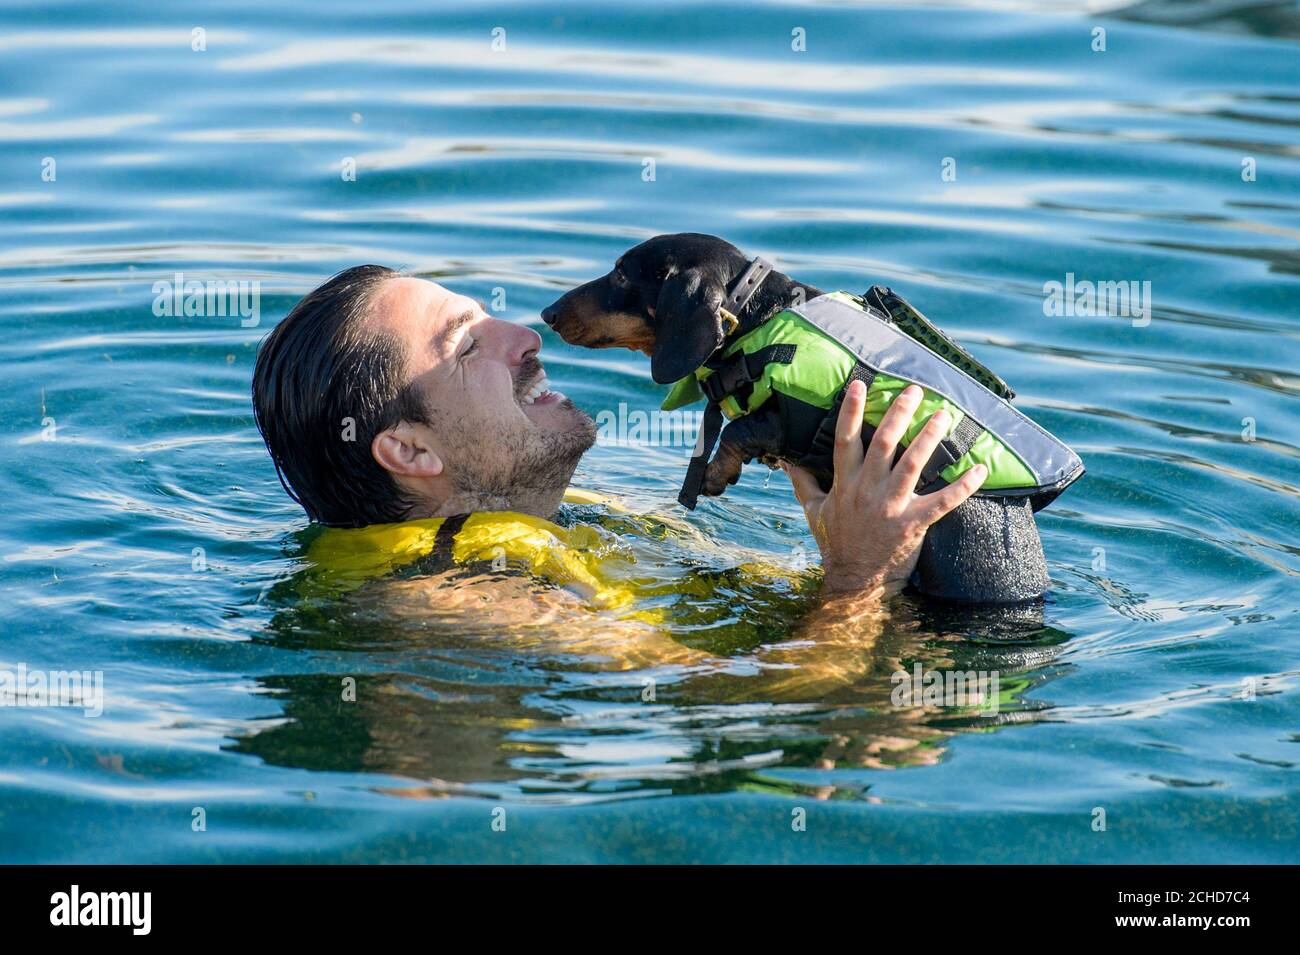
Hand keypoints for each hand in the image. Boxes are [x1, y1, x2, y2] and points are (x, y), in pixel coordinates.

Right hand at [784, 381, 986, 596]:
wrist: (855, 581)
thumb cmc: (836, 543)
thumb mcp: (813, 511)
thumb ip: (802, 482)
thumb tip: (785, 460)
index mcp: (844, 484)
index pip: (845, 441)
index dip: (851, 412)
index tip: (859, 385)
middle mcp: (867, 491)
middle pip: (884, 444)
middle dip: (899, 414)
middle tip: (914, 391)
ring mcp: (891, 507)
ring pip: (912, 464)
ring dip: (929, 437)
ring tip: (944, 415)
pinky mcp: (914, 524)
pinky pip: (943, 501)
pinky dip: (963, 485)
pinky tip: (979, 468)